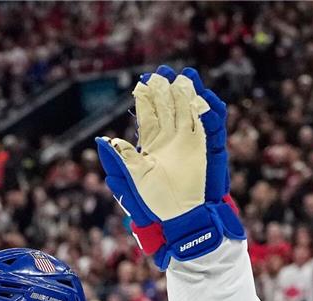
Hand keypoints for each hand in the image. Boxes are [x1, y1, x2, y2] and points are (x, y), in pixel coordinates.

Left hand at [96, 65, 243, 269]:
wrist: (182, 216)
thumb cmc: (155, 201)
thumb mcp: (134, 179)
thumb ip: (121, 159)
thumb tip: (102, 142)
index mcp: (152, 144)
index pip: (149, 114)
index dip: (146, 99)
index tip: (142, 82)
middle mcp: (171, 139)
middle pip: (169, 107)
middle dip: (166, 89)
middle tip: (162, 71)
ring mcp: (190, 142)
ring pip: (189, 111)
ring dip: (188, 94)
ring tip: (186, 76)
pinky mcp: (207, 149)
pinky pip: (210, 126)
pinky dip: (209, 112)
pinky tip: (205, 98)